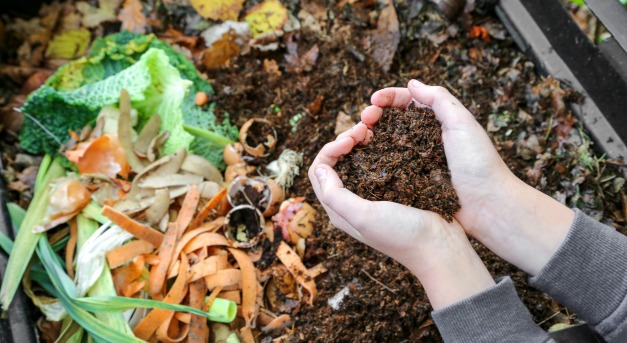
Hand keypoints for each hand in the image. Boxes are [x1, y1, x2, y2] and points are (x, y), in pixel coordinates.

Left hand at [308, 123, 494, 309]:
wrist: (440, 247)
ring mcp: (373, 195)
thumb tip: (320, 168)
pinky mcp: (392, 189)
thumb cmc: (402, 235)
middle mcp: (352, 202)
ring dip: (360, 142)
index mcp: (339, 210)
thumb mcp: (364, 217)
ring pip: (356, 160)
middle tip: (364, 129)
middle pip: (335, 163)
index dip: (330, 149)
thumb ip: (336, 195)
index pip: (319, 171)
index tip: (350, 139)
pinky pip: (377, 163)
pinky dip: (378, 147)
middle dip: (344, 141)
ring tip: (374, 130)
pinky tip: (388, 139)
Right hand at [363, 80, 574, 275]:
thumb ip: (439, 99)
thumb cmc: (478, 163)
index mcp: (438, 121)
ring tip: (358, 136)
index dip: (388, 98)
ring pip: (386, 142)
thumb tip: (412, 83)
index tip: (373, 101)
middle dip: (374, 115)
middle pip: (392, 120)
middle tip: (363, 119)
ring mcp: (416, 160)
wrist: (487, 205)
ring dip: (370, 136)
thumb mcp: (462, 123)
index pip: (407, 101)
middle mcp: (424, 138)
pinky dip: (374, 159)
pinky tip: (363, 158)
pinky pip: (388, 166)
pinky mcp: (411, 181)